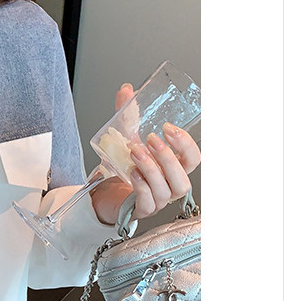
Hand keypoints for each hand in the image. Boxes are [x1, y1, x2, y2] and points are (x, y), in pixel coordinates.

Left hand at [90, 83, 200, 224]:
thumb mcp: (128, 137)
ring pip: (166, 190)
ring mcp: (158, 201)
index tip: (169, 128)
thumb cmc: (126, 166)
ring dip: (152, 169)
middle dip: (168, 157)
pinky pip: (148, 203)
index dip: (185, 144)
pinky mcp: (142, 211)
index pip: (193, 159)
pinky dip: (141, 187)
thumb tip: (126, 89)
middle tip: (151, 139)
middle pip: (183, 178)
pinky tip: (132, 172)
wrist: (106, 191)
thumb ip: (128, 115)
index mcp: (174, 168)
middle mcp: (170, 186)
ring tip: (136, 152)